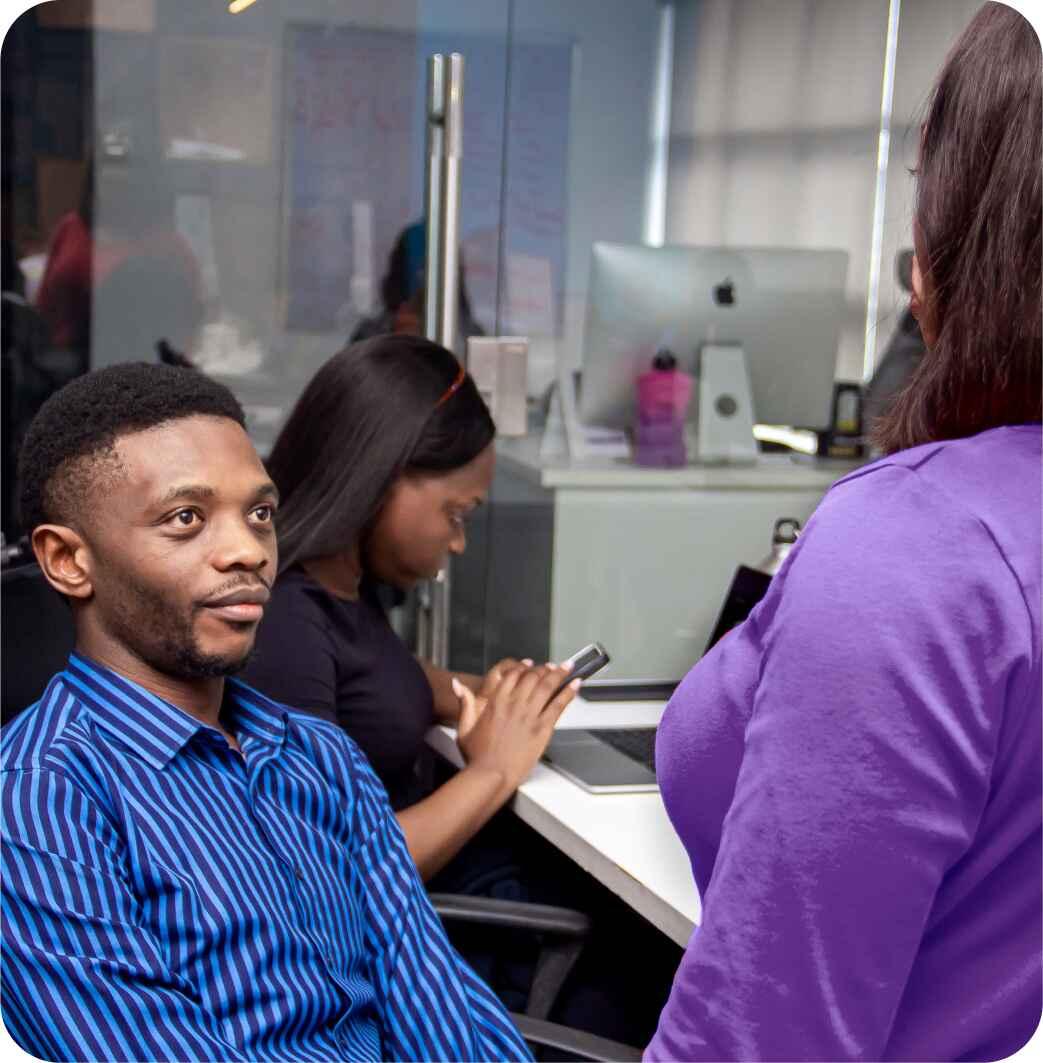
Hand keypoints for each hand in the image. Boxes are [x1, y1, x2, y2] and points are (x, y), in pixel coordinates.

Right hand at [453, 661, 579, 791]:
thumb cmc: (477, 756)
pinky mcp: (542, 728)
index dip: (524, 667)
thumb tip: (457, 685)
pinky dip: (568, 692)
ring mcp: (529, 715)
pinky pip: (558, 705)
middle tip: (551, 666)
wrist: (491, 775)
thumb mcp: (465, 727)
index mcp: (496, 701)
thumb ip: (465, 702)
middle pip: (532, 676)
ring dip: (559, 674)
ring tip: (568, 667)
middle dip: (543, 669)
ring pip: (547, 686)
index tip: (530, 664)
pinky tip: (576, 684)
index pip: (513, 674)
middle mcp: (514, 704)